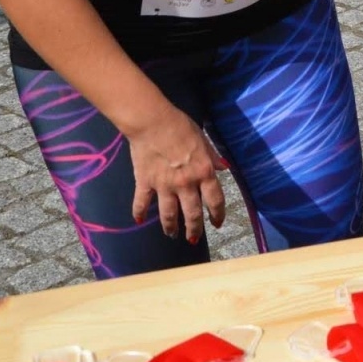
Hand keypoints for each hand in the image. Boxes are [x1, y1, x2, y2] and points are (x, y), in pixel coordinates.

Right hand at [127, 109, 226, 243]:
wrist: (152, 122)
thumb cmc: (181, 127)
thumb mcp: (204, 140)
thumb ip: (212, 157)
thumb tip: (224, 168)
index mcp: (204, 172)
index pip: (215, 200)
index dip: (217, 215)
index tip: (217, 224)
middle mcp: (186, 183)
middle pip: (192, 214)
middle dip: (194, 230)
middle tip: (194, 239)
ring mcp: (164, 185)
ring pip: (168, 214)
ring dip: (170, 227)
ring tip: (172, 234)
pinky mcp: (145, 182)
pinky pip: (141, 203)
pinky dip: (139, 213)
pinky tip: (138, 221)